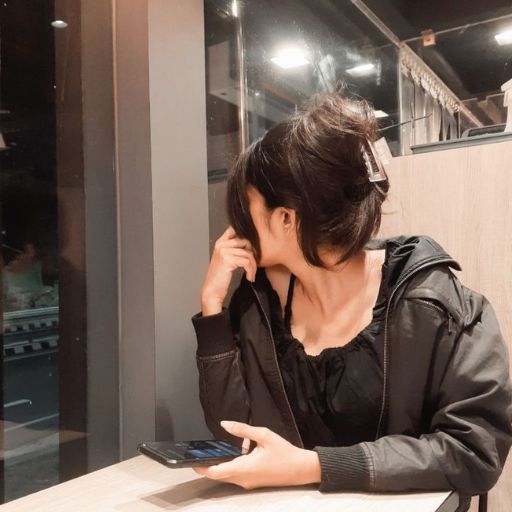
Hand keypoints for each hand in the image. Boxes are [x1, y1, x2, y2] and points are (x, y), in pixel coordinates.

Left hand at [193, 421, 320, 489]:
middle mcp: (244, 479)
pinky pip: (237, 474)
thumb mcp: (263, 435)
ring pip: (228, 474)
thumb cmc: (284, 452)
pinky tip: (245, 449)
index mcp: (244, 468)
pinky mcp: (253, 482)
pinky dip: (234, 463)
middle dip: (209, 463)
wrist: (301, 469)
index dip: (201, 467)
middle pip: (219, 474)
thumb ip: (242, 430)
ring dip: (224, 461)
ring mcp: (248, 482)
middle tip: (201, 451)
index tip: (191, 461)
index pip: (216, 472)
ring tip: (225, 445)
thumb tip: (225, 424)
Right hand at [201, 227, 256, 314]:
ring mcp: (224, 251)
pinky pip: (247, 262)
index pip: (235, 230)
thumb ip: (234, 250)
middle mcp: (221, 245)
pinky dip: (251, 271)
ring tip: (251, 274)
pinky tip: (249, 277)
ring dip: (253, 266)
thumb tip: (251, 244)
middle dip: (253, 255)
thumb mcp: (226, 260)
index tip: (250, 250)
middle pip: (246, 242)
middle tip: (253, 266)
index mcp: (220, 243)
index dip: (246, 237)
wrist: (212, 291)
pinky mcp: (228, 260)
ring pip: (248, 253)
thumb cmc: (219, 277)